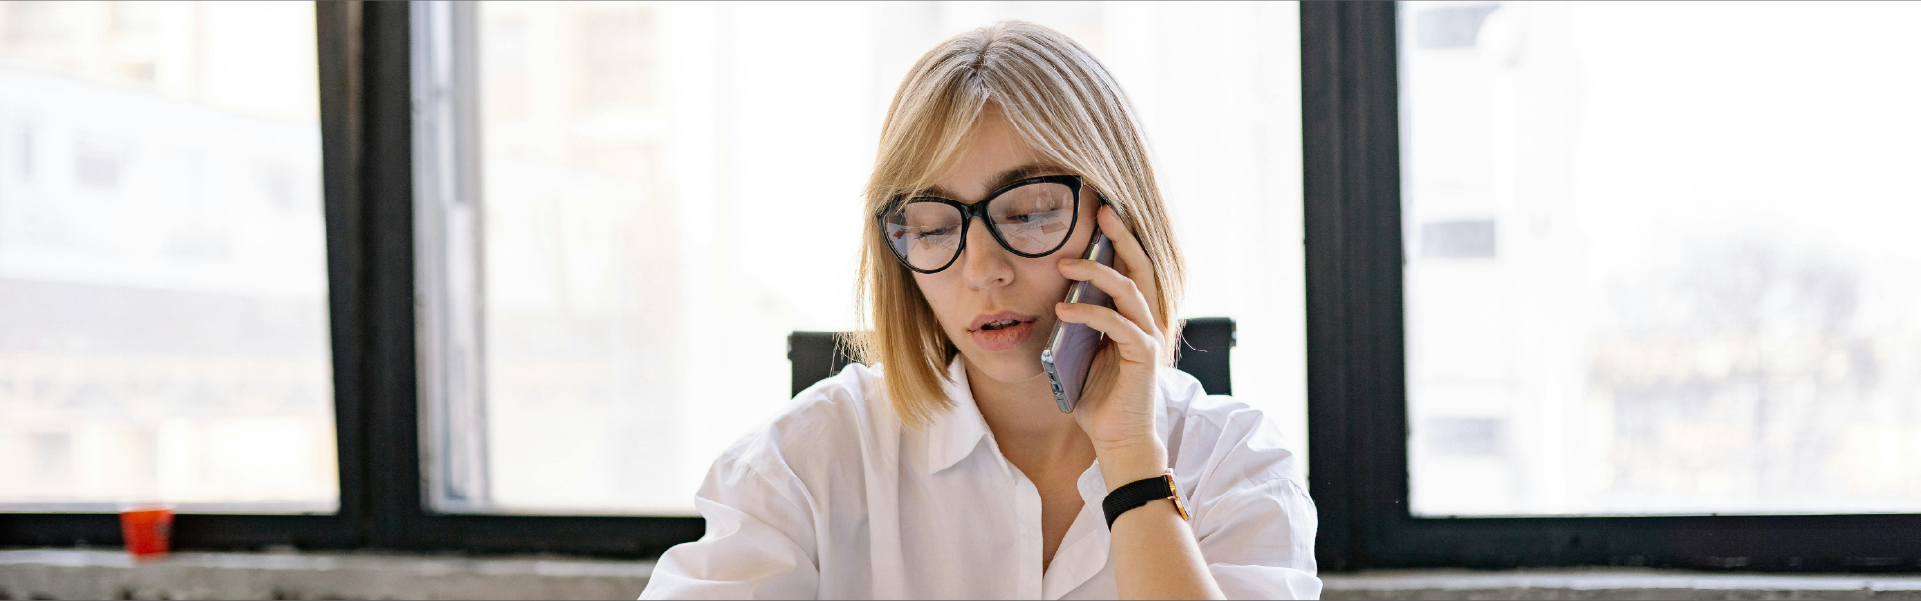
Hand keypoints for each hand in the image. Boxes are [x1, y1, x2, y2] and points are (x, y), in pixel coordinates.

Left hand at [1055, 206, 1168, 487]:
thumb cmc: (1097, 395)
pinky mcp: (1143, 356)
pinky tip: (1064, 308)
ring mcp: (1148, 337)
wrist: (1115, 438)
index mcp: (1133, 315)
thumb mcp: (1078, 350)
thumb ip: (1075, 322)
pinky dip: (1090, 313)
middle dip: (1121, 236)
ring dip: (1096, 272)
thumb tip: (1053, 293)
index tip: (1100, 210)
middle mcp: (1147, 320)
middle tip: (1101, 211)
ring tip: (1064, 263)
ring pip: (1129, 290)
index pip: (1131, 266)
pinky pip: (1117, 325)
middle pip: (1140, 266)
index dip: (1120, 238)